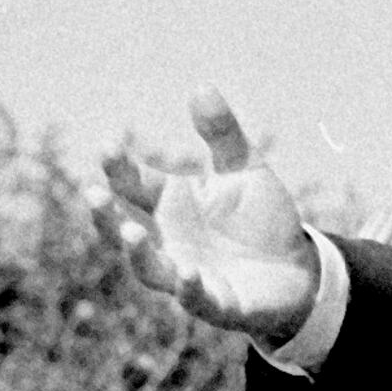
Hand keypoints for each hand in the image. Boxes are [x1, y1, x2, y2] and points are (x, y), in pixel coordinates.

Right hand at [90, 89, 322, 337]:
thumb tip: (201, 86)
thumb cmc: (262, 219)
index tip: (107, 145)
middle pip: (124, 231)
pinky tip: (188, 272)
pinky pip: (196, 299)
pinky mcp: (217, 304)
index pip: (133, 184)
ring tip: (130, 231)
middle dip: (105, 216)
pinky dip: (189, 288)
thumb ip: (223, 134)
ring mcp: (188, 275)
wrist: (299, 269)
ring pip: (150, 270)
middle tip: (91, 194)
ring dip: (137, 254)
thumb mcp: (246, 169)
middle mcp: (169, 241)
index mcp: (171, 206)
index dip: (118, 167)